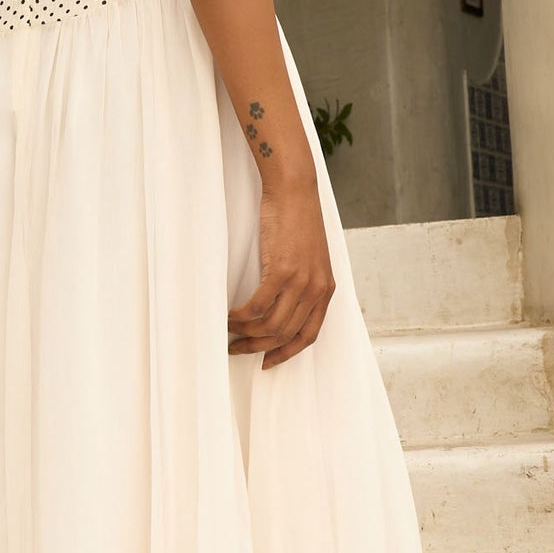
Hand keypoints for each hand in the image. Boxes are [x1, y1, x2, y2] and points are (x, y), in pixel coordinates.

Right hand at [228, 174, 334, 367]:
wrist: (295, 191)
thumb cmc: (296, 220)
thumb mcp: (309, 257)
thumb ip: (301, 283)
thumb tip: (279, 306)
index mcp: (326, 289)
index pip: (309, 335)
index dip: (286, 353)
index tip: (267, 361)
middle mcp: (317, 290)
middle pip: (285, 334)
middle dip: (258, 347)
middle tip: (235, 348)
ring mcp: (301, 281)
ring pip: (270, 325)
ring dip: (245, 333)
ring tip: (228, 331)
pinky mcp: (282, 271)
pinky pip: (257, 306)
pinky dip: (239, 316)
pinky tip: (227, 314)